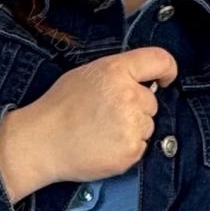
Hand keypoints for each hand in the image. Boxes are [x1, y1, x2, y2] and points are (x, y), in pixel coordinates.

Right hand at [17, 47, 178, 188]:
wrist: (42, 142)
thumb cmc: (60, 108)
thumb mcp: (86, 74)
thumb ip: (118, 73)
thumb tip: (144, 80)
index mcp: (116, 71)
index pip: (160, 60)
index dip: (167, 69)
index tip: (165, 79)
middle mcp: (128, 96)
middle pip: (152, 101)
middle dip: (136, 108)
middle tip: (106, 115)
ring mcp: (131, 125)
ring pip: (147, 126)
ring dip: (132, 130)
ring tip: (102, 132)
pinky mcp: (131, 151)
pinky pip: (141, 147)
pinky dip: (126, 148)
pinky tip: (104, 146)